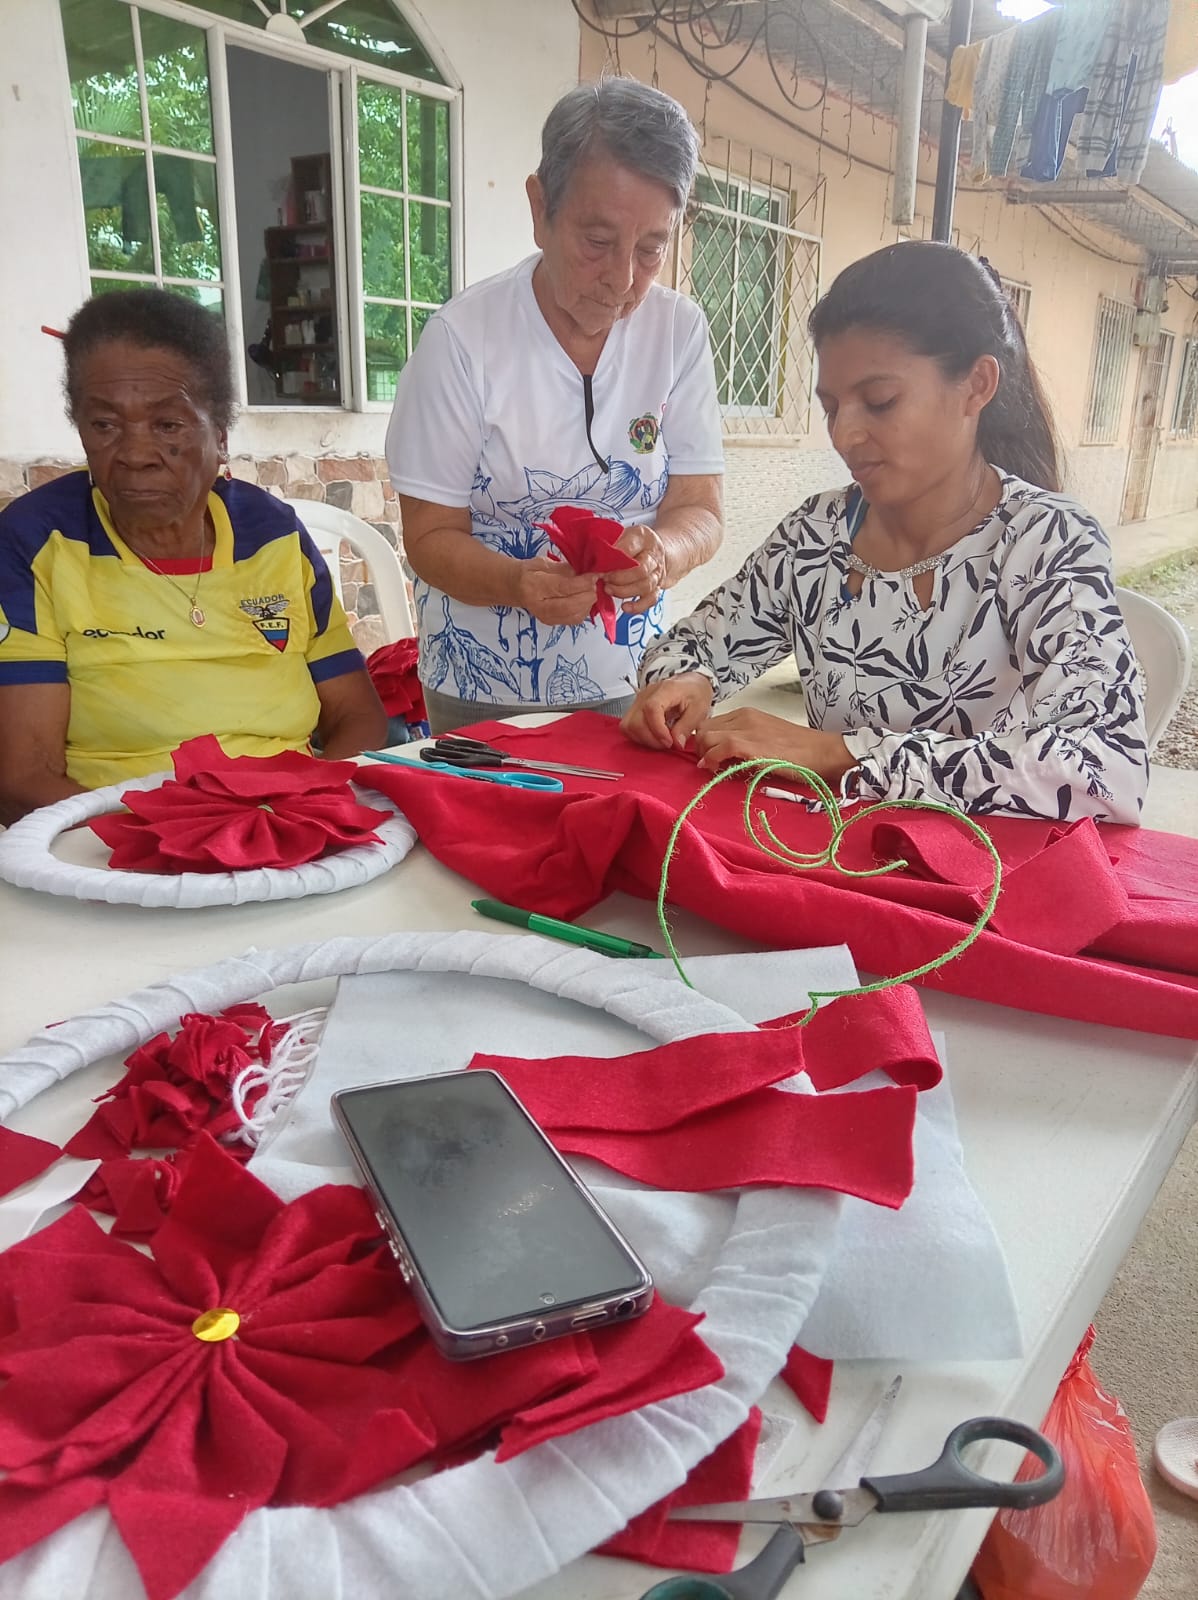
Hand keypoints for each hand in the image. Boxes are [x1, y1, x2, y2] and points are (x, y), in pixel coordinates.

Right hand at [515, 555, 598, 624]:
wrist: (516, 587)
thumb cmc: (530, 572)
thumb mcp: (544, 563)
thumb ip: (564, 569)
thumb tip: (584, 573)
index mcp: (534, 586)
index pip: (563, 587)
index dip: (583, 583)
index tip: (595, 576)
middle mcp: (539, 606)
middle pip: (570, 606)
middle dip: (588, 595)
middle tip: (596, 584)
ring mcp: (546, 617)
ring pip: (574, 615)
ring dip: (588, 603)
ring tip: (591, 591)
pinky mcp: (553, 623)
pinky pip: (574, 620)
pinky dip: (584, 610)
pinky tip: (586, 600)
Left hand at [604, 523, 666, 614]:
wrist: (656, 550)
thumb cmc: (635, 543)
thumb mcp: (623, 533)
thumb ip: (611, 541)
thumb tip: (594, 553)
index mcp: (644, 538)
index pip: (630, 547)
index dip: (614, 558)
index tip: (600, 564)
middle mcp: (654, 557)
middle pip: (641, 571)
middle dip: (619, 578)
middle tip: (604, 579)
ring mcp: (657, 574)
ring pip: (645, 586)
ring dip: (624, 591)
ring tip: (608, 590)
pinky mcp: (656, 589)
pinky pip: (650, 600)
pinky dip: (637, 606)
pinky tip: (625, 607)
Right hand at [621, 674, 713, 750]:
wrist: (690, 684)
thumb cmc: (695, 693)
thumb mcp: (699, 710)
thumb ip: (687, 727)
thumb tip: (676, 743)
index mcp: (666, 690)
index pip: (651, 708)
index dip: (658, 729)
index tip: (669, 742)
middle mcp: (647, 693)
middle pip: (636, 720)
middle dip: (651, 739)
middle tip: (668, 743)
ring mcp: (638, 701)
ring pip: (628, 725)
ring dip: (643, 739)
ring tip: (660, 741)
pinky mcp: (635, 708)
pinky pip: (628, 727)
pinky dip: (638, 736)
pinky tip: (652, 737)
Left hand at [690, 709, 857, 782]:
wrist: (821, 752)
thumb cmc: (799, 751)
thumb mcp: (767, 740)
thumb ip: (746, 742)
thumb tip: (723, 759)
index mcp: (748, 713)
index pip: (712, 722)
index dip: (707, 741)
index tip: (713, 757)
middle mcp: (744, 716)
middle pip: (704, 728)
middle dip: (702, 747)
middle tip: (712, 764)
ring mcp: (745, 728)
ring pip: (705, 736)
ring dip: (705, 754)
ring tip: (716, 768)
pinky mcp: (747, 743)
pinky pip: (716, 749)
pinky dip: (711, 760)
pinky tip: (717, 770)